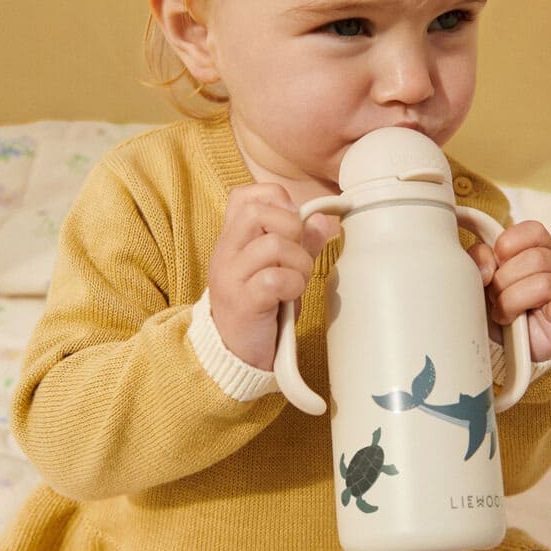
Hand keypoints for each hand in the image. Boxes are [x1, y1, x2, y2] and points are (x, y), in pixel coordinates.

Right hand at [207, 183, 332, 369]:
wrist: (236, 355)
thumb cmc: (261, 307)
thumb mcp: (281, 268)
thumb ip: (301, 242)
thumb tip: (324, 220)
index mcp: (232, 239)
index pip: (244, 195)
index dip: (276, 201)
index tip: (293, 224)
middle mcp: (226, 252)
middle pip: (257, 212)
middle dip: (292, 228)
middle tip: (297, 254)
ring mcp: (230, 276)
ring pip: (272, 245)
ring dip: (299, 262)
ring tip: (297, 280)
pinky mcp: (242, 302)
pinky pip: (274, 279)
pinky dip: (293, 284)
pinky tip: (290, 296)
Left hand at [469, 220, 550, 362]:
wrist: (504, 342)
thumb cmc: (495, 301)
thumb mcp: (480, 276)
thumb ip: (478, 259)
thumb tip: (487, 269)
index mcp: (538, 248)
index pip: (533, 230)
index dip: (507, 246)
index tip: (494, 265)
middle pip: (536, 259)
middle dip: (504, 281)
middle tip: (494, 297)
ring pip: (545, 284)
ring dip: (514, 302)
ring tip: (504, 313)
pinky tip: (541, 316)